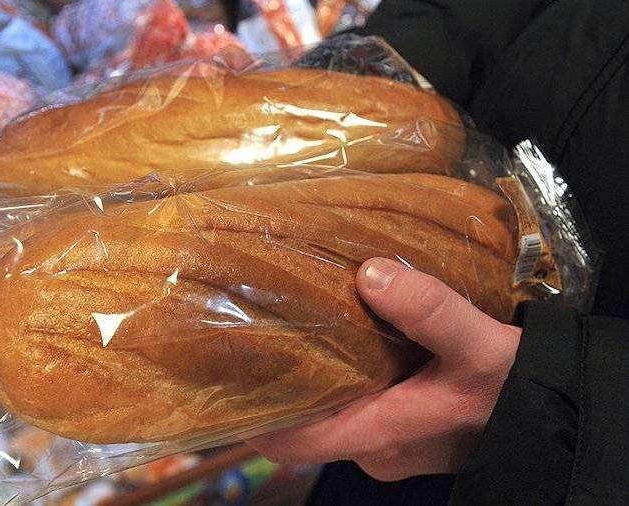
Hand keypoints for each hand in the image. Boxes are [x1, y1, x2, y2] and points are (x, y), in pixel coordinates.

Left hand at [247, 257, 520, 480]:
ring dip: (317, 369)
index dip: (251, 413)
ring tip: (295, 317)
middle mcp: (375, 445)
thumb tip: (372, 274)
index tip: (222, 373)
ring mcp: (389, 438)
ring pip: (334, 405)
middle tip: (258, 323)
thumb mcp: (481, 348)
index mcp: (379, 434)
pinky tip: (346, 329)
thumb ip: (430, 311)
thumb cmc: (521, 393)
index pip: (290, 439)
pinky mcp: (406, 424)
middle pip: (307, 416)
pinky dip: (347, 369)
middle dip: (283, 377)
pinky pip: (359, 399)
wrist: (562, 419)